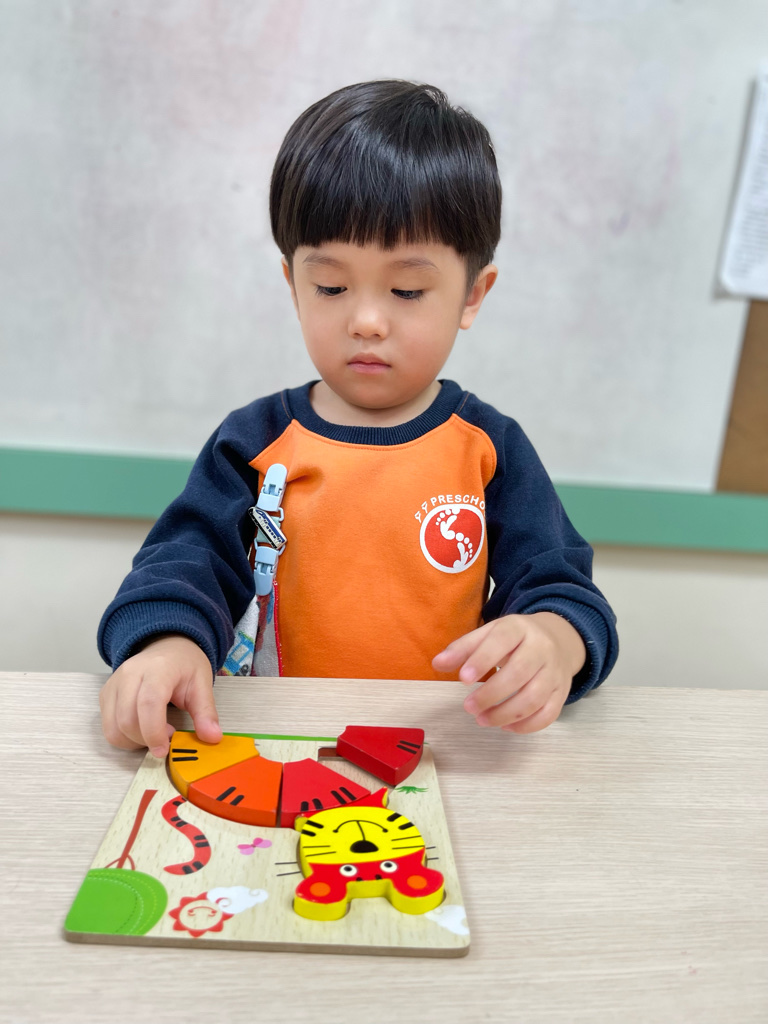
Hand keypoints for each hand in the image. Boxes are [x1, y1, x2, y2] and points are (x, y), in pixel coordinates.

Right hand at [99, 634, 221, 757]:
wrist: (165, 647)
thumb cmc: (183, 664)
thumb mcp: (202, 684)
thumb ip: (206, 712)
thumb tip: (212, 737)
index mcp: (158, 668)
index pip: (149, 703)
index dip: (154, 732)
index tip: (165, 749)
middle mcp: (130, 674)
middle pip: (127, 719)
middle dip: (146, 740)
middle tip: (167, 739)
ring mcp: (114, 684)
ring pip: (114, 727)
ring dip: (133, 741)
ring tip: (154, 734)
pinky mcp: (105, 694)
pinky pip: (108, 726)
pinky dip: (124, 737)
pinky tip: (142, 730)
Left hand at [432, 612, 585, 732]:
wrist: (559, 639)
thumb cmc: (515, 639)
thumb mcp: (489, 634)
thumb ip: (463, 648)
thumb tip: (437, 663)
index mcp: (519, 628)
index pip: (502, 641)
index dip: (482, 660)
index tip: (463, 679)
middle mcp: (541, 648)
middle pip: (519, 673)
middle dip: (491, 694)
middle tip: (468, 707)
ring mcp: (555, 671)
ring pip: (534, 697)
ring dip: (506, 714)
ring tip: (482, 719)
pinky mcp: (562, 692)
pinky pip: (549, 713)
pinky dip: (526, 725)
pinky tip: (506, 726)